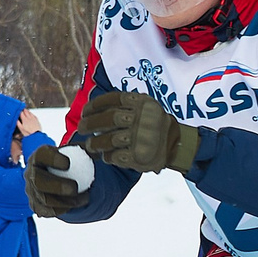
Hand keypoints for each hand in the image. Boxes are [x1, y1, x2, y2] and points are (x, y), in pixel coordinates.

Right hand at [16, 109, 42, 137]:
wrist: (36, 135)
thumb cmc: (28, 133)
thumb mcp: (21, 129)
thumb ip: (18, 123)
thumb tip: (15, 119)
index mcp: (24, 119)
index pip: (21, 113)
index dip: (19, 110)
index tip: (18, 110)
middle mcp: (29, 118)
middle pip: (26, 111)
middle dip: (23, 110)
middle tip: (22, 109)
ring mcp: (33, 118)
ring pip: (30, 112)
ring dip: (27, 111)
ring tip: (26, 110)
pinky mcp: (37, 120)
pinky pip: (34, 115)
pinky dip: (32, 114)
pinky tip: (31, 114)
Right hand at [25, 145, 88, 216]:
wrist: (60, 176)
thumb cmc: (71, 161)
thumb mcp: (77, 152)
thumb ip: (85, 150)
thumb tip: (98, 149)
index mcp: (39, 156)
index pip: (42, 155)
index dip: (53, 159)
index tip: (68, 164)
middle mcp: (30, 172)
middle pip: (38, 181)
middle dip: (56, 185)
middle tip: (75, 188)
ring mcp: (31, 190)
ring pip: (44, 199)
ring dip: (65, 201)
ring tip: (84, 198)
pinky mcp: (35, 204)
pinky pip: (46, 211)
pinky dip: (62, 209)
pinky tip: (76, 205)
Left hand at [77, 89, 201, 175]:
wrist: (175, 143)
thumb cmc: (151, 123)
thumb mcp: (144, 106)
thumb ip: (123, 105)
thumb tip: (90, 110)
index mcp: (141, 103)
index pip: (112, 99)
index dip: (94, 106)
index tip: (85, 111)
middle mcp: (141, 118)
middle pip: (109, 119)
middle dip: (90, 124)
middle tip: (82, 128)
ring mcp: (140, 138)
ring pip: (109, 140)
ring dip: (95, 143)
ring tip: (90, 145)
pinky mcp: (138, 156)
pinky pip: (115, 157)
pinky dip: (107, 157)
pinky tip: (106, 156)